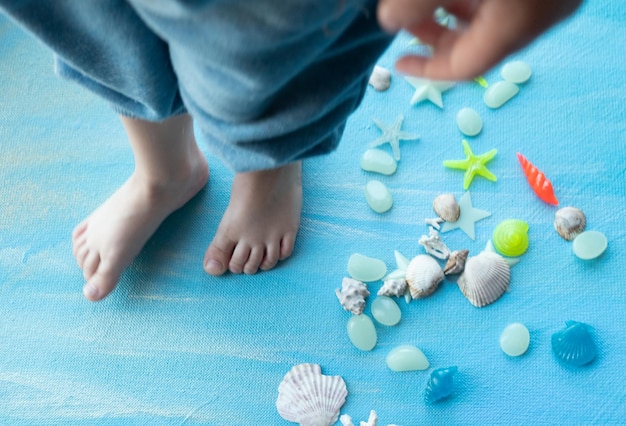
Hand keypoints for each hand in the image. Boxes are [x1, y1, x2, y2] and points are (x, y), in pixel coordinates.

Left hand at [377, 0, 582, 79]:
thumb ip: (416, 2)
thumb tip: (389, 21)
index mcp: (515, 24)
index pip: (465, 67)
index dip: (428, 69)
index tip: (398, 60)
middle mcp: (541, 17)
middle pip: (481, 45)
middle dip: (438, 36)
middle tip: (407, 19)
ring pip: (496, 21)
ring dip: (457, 13)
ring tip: (428, 0)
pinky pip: (512, 3)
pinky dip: (479, 1)